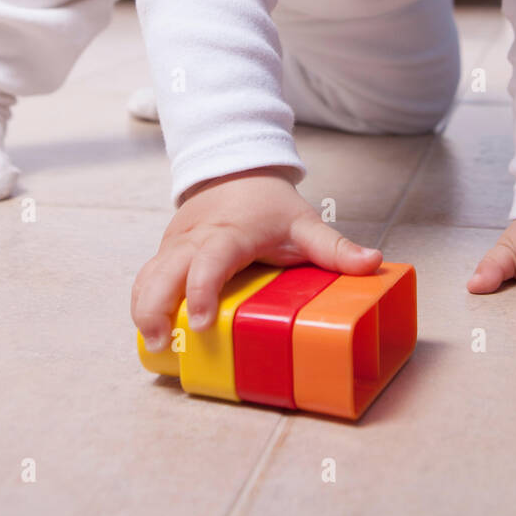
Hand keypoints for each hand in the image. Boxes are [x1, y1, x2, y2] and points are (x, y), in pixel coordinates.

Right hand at [132, 165, 381, 348]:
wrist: (236, 170)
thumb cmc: (269, 204)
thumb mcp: (304, 222)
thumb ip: (334, 247)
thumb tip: (371, 263)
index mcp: (230, 233)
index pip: (209, 260)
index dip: (201, 291)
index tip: (200, 323)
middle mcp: (196, 238)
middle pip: (164, 271)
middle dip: (155, 307)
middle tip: (162, 343)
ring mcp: (177, 245)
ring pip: (149, 275)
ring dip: (144, 308)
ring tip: (154, 345)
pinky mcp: (168, 252)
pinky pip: (148, 277)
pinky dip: (144, 302)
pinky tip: (150, 330)